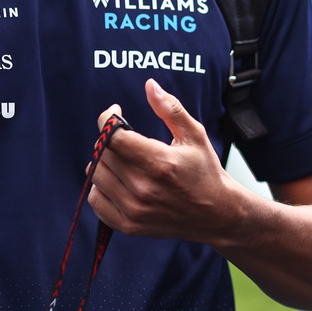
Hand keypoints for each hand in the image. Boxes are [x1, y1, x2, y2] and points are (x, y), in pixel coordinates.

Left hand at [88, 78, 246, 243]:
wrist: (216, 214)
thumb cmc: (205, 171)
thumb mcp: (195, 135)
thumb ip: (170, 108)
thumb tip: (149, 85)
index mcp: (160, 162)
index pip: (114, 138)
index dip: (108, 120)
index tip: (115, 112)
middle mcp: (144, 188)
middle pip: (103, 154)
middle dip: (110, 139)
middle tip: (126, 139)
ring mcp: (135, 209)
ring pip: (96, 175)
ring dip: (104, 162)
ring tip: (123, 159)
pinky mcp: (129, 225)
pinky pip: (95, 200)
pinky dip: (100, 187)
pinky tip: (117, 180)